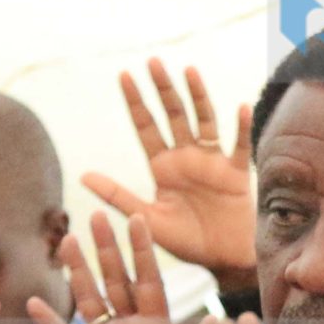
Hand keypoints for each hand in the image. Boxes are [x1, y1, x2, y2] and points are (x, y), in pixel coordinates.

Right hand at [27, 213, 220, 323]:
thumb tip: (215, 317)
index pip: (150, 282)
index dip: (143, 252)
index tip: (137, 219)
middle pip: (117, 283)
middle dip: (108, 250)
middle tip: (97, 215)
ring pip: (89, 301)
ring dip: (78, 272)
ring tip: (68, 240)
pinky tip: (32, 302)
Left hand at [83, 60, 255, 283]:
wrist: (223, 261)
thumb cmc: (187, 243)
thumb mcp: (146, 218)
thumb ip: (118, 195)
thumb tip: (83, 176)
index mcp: (162, 167)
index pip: (146, 126)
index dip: (136, 102)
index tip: (125, 75)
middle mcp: (186, 158)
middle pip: (173, 115)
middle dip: (163, 89)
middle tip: (153, 62)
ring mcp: (211, 163)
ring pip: (204, 121)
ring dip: (197, 96)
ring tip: (188, 71)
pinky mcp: (236, 174)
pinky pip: (239, 146)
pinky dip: (241, 127)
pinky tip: (240, 108)